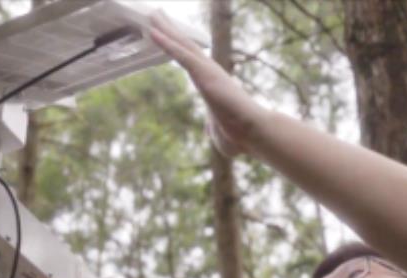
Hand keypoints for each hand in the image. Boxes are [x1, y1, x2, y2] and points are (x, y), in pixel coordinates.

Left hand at [149, 11, 268, 156]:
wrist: (254, 134)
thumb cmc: (241, 136)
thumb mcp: (219, 132)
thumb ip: (212, 126)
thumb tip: (210, 130)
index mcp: (211, 84)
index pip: (191, 61)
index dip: (178, 47)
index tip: (166, 34)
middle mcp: (210, 73)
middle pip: (186, 46)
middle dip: (170, 30)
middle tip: (155, 14)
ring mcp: (208, 72)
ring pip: (183, 46)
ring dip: (166, 30)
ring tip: (152, 14)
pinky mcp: (206, 75)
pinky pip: (183, 56)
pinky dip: (168, 43)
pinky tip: (154, 32)